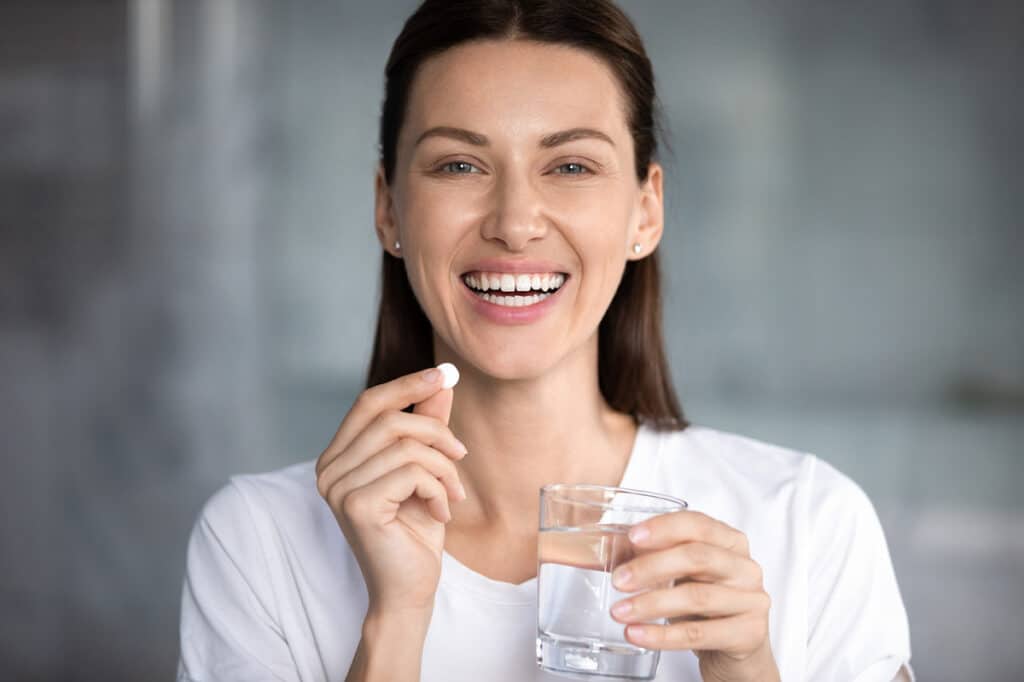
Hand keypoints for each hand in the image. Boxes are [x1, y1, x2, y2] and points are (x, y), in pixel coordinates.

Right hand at [315, 367, 467, 622]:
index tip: (444, 375)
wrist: (410, 589)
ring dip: (443, 469)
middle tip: (461, 456)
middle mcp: (329, 469)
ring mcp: (338, 488)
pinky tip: (440, 513)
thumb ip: (425, 424)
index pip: (369, 402)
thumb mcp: (425, 468)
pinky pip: (412, 472)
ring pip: (407, 446)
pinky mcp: (357, 506)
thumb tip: (442, 380)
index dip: (407, 385)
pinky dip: (438, 489)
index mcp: (338, 456)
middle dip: (437, 432)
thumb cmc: (415, 530)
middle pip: (390, 419)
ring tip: (452, 494)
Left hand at [608, 511, 778, 681]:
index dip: (664, 528)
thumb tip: (612, 549)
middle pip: (697, 557)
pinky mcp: (748, 633)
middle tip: (618, 580)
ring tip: (619, 611)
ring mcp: (751, 600)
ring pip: (696, 596)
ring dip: (650, 603)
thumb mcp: (682, 575)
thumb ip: (653, 558)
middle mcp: (745, 567)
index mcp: (731, 542)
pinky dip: (661, 635)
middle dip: (651, 567)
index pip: (698, 524)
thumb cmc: (706, 606)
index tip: (632, 537)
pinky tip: (636, 634)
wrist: (735, 652)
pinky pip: (698, 633)